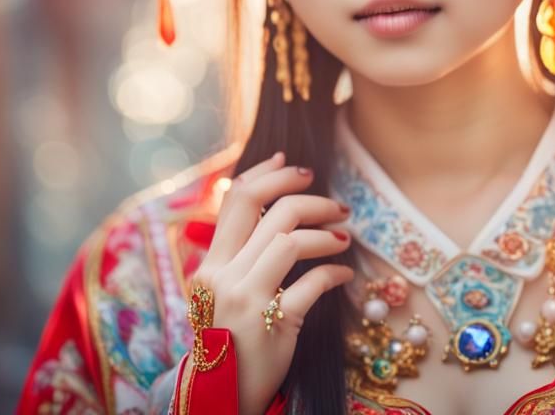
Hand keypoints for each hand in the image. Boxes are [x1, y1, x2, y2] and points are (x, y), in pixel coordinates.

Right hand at [193, 151, 353, 414]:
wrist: (218, 399)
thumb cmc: (228, 342)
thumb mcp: (220, 294)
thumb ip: (237, 255)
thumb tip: (266, 205)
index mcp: (210, 264)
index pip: (237, 200)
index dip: (267, 174)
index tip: (291, 162)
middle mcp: (224, 275)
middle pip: (269, 209)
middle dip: (308, 196)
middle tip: (335, 203)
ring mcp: (248, 299)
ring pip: (292, 239)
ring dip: (325, 233)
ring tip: (343, 238)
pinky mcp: (274, 323)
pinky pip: (313, 283)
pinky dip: (334, 272)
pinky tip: (343, 274)